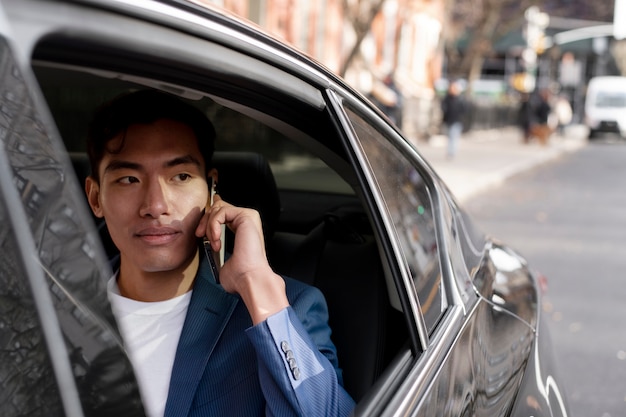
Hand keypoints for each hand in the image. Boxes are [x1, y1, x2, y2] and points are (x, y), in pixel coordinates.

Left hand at [195, 195, 288, 323]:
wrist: (249, 277)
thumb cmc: (239, 274)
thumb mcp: (221, 257)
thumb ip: (215, 242)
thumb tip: (205, 238)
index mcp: (244, 228)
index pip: (227, 210)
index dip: (215, 207)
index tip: (206, 209)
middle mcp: (248, 221)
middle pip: (220, 207)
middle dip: (205, 220)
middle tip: (200, 234)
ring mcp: (249, 217)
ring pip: (219, 209)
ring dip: (209, 226)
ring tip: (213, 243)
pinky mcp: (246, 216)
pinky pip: (221, 212)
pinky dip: (213, 225)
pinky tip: (216, 239)